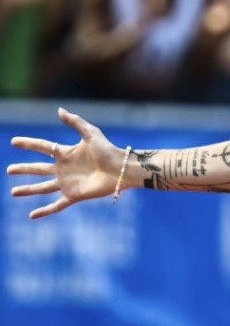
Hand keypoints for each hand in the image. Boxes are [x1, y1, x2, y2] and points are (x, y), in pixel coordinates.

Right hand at [8, 109, 123, 218]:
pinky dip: (45, 211)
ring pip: (43, 188)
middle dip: (24, 169)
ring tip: (13, 192)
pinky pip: (57, 205)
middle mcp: (64, 169)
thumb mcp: (91, 134)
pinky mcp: (74, 195)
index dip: (28, 144)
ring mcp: (68, 183)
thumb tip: (59, 110)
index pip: (42, 147)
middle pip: (38, 169)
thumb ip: (75, 122)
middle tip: (9, 170)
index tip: (13, 142)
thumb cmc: (109, 151)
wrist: (122, 169)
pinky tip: (32, 216)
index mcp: (66, 154)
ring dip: (28, 190)